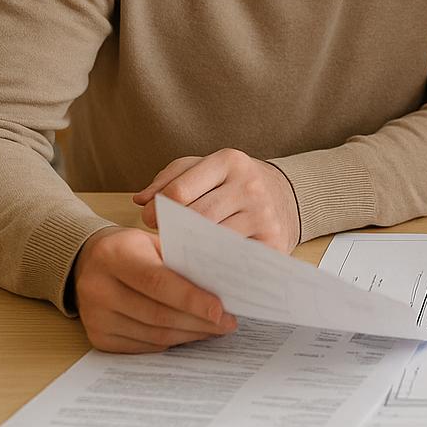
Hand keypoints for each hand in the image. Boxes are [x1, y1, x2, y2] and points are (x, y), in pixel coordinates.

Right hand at [71, 226, 236, 352]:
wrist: (90, 261)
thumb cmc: (132, 249)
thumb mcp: (153, 242)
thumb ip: (182, 261)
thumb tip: (222, 287)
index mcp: (115, 255)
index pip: (157, 282)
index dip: (192, 299)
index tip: (221, 310)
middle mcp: (98, 287)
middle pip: (158, 314)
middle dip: (199, 321)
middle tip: (228, 323)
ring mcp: (95, 316)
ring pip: (153, 335)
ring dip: (190, 334)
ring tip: (214, 329)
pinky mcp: (98, 337)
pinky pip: (143, 346)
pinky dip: (171, 343)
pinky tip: (189, 334)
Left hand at [133, 147, 300, 252]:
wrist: (285, 194)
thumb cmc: (233, 183)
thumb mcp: (203, 168)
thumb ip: (169, 179)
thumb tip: (142, 201)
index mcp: (229, 161)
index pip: (180, 190)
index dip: (158, 209)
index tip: (151, 220)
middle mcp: (250, 185)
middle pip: (196, 218)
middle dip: (174, 231)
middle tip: (165, 239)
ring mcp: (264, 214)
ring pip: (214, 240)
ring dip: (193, 250)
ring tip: (182, 252)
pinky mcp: (273, 241)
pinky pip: (235, 259)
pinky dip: (217, 264)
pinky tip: (206, 264)